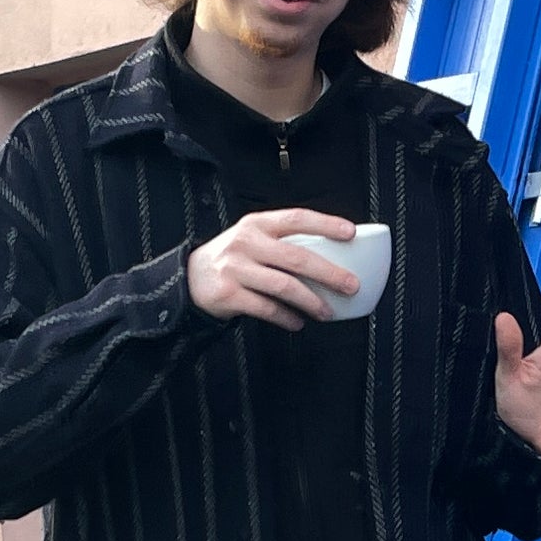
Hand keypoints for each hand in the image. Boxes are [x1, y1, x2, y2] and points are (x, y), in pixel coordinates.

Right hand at [188, 212, 357, 328]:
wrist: (190, 277)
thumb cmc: (233, 258)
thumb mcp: (253, 239)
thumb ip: (283, 243)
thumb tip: (331, 260)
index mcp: (257, 224)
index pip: (296, 219)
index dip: (326, 224)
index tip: (351, 233)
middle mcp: (246, 243)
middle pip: (296, 257)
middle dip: (329, 273)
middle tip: (350, 285)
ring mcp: (236, 268)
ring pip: (285, 286)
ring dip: (311, 302)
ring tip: (327, 312)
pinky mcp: (229, 294)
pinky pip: (267, 308)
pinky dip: (287, 318)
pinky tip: (297, 322)